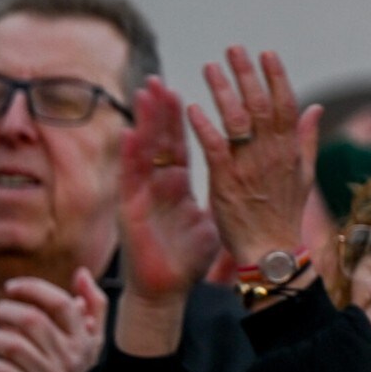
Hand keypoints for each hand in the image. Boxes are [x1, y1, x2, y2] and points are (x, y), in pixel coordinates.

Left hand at [0, 272, 107, 371]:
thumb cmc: (68, 368)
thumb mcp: (90, 339)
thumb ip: (92, 304)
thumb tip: (83, 273)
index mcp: (84, 339)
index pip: (62, 304)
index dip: (33, 289)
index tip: (11, 287)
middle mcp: (71, 358)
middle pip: (33, 321)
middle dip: (4, 310)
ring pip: (13, 346)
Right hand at [120, 79, 221, 304]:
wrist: (166, 290)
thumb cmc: (185, 258)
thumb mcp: (208, 222)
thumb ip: (220, 197)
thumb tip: (240, 182)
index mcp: (177, 186)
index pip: (179, 146)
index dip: (180, 121)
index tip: (182, 92)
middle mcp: (157, 185)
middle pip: (159, 142)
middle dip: (160, 112)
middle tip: (160, 81)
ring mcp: (142, 195)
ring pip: (143, 153)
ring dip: (145, 122)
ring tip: (146, 93)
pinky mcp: (130, 210)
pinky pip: (131, 179)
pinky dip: (130, 155)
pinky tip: (130, 132)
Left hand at [187, 46, 320, 267]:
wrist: (272, 250)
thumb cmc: (285, 213)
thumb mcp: (304, 173)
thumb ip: (306, 138)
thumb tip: (315, 107)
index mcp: (291, 150)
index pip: (287, 105)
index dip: (277, 77)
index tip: (267, 54)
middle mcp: (272, 154)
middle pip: (261, 105)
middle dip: (247, 74)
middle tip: (234, 49)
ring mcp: (249, 167)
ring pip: (237, 121)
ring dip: (223, 92)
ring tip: (211, 67)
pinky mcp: (226, 182)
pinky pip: (215, 148)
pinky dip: (204, 127)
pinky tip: (192, 108)